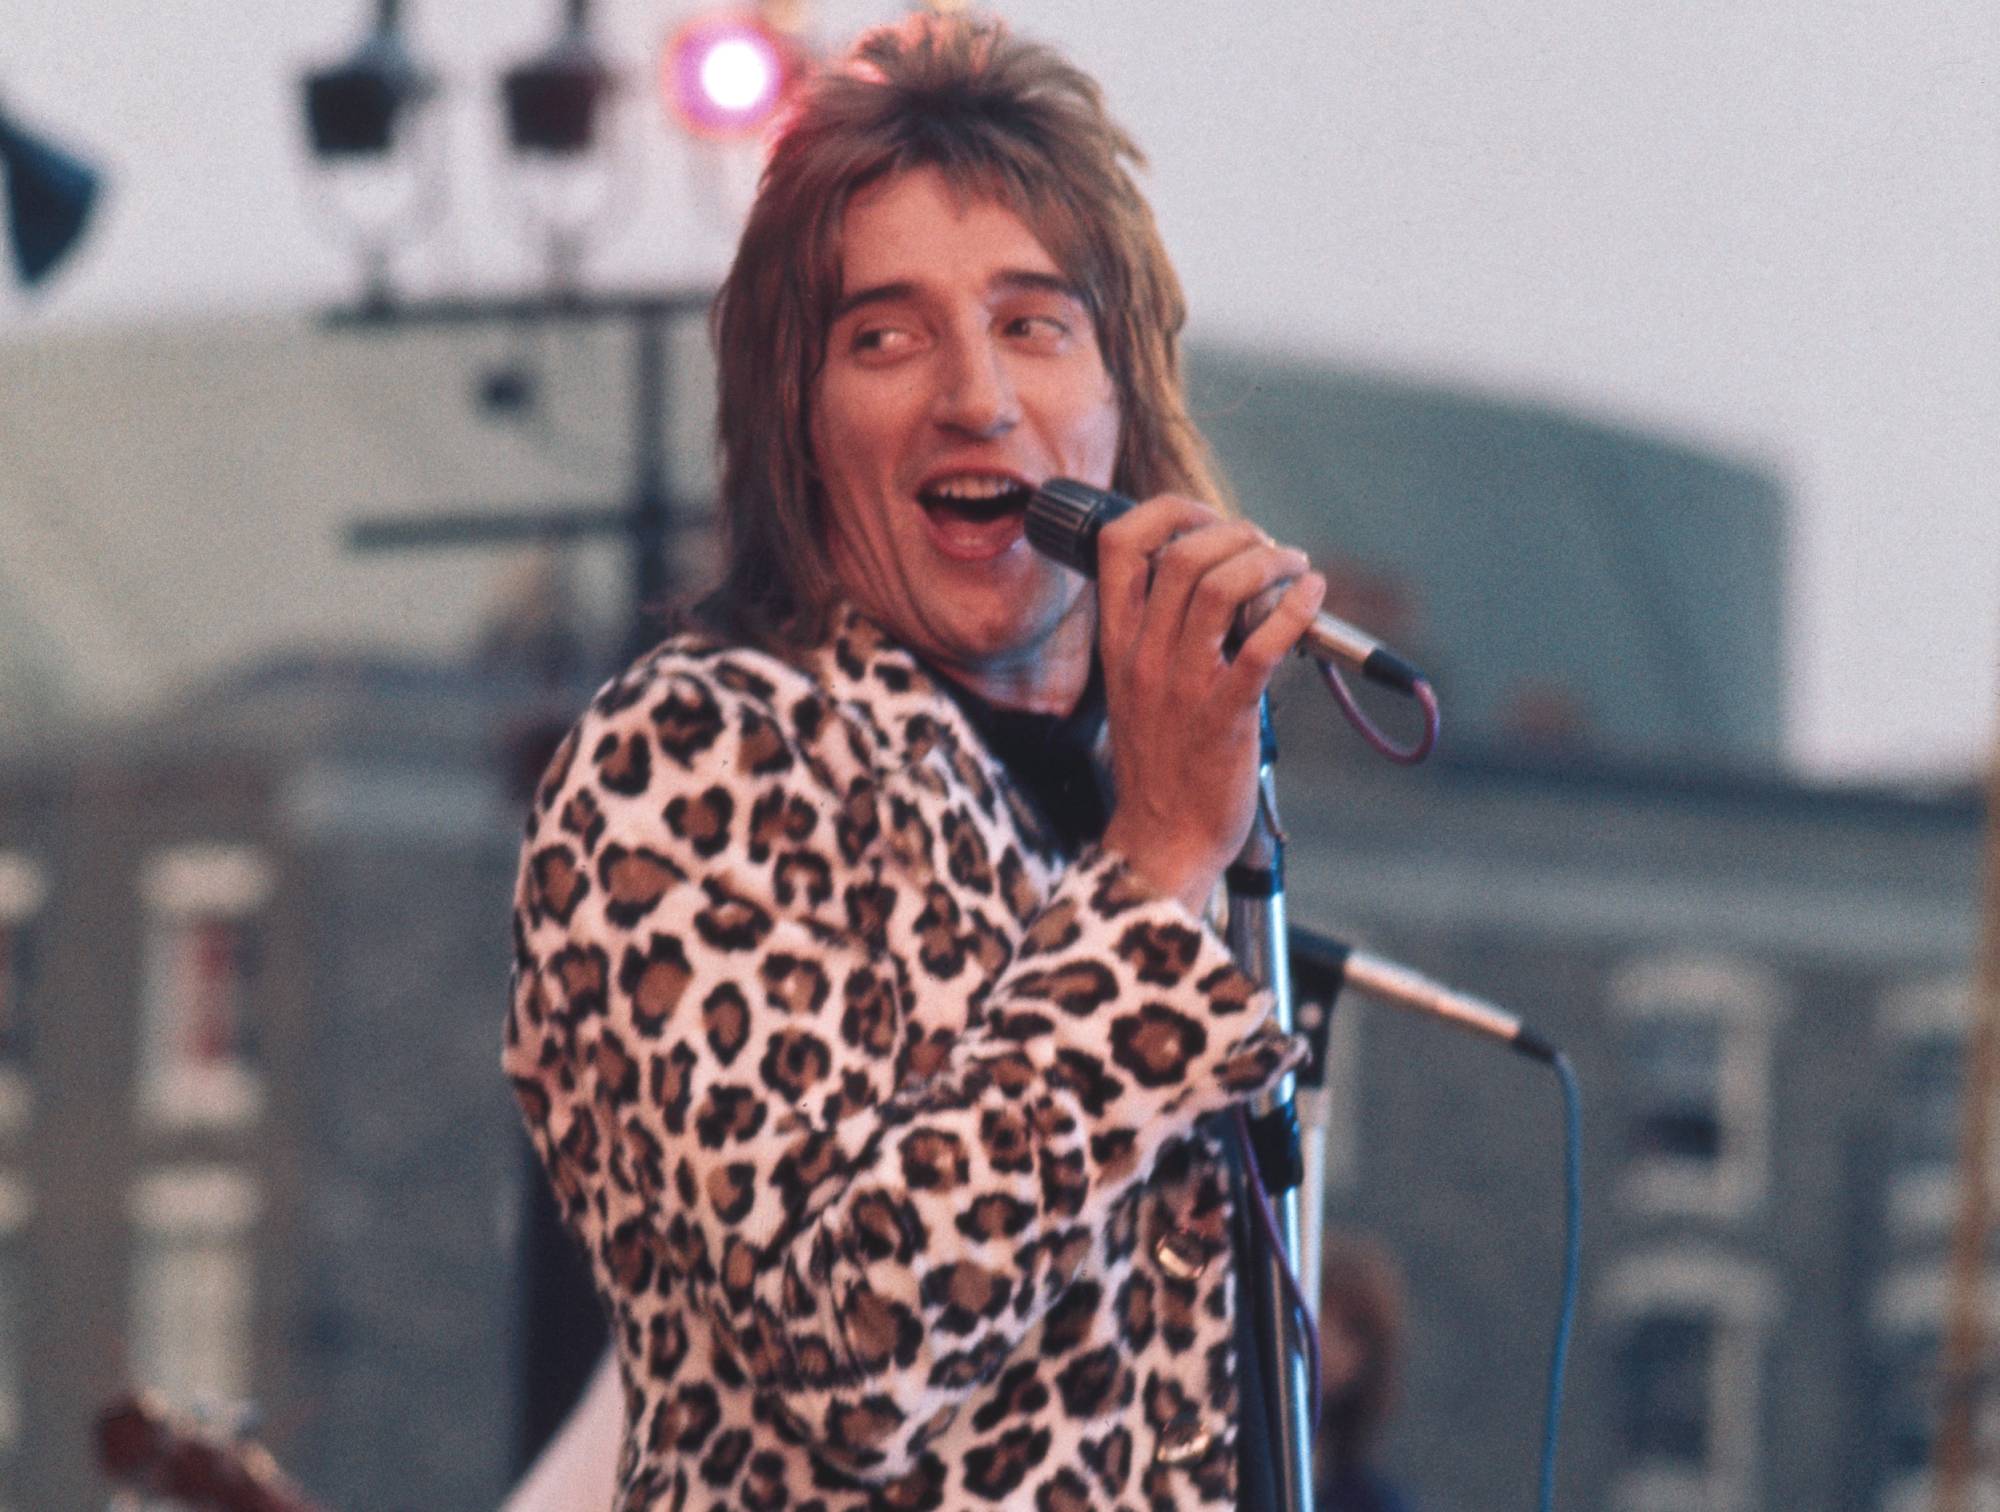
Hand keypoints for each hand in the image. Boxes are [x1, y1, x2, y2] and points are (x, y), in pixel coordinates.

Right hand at [1095, 495, 1326, 914]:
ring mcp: (1181, 686)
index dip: (1166, 512)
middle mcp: (1142, 656)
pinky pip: (1261, 646)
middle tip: (1266, 547)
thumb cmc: (1162, 764)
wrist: (1164, 838)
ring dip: (1267, 562)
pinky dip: (1294, 610)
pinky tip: (1312, 597)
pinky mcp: (1223, 716)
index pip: (1117, 545)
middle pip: (1178, 555)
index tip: (1205, 518)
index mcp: (1117, 644)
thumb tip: (1221, 582)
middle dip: (1233, 533)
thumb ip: (1161, 636)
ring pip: (1216, 588)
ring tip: (1294, 565)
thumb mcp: (1138, 689)